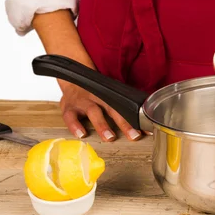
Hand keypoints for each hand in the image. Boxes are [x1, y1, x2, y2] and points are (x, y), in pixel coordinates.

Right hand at [31, 10, 142, 141]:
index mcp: (109, 94)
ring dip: (102, 125)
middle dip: (124, 123)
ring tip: (110, 137)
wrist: (72, 77)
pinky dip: (75, 126)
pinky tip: (81, 135)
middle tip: (133, 135)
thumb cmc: (95, 90)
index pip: (125, 107)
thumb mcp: (109, 93)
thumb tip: (142, 118)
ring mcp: (82, 102)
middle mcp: (97, 96)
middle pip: (113, 109)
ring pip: (93, 112)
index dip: (136, 119)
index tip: (146, 130)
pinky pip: (70, 117)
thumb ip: (122, 104)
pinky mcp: (68, 107)